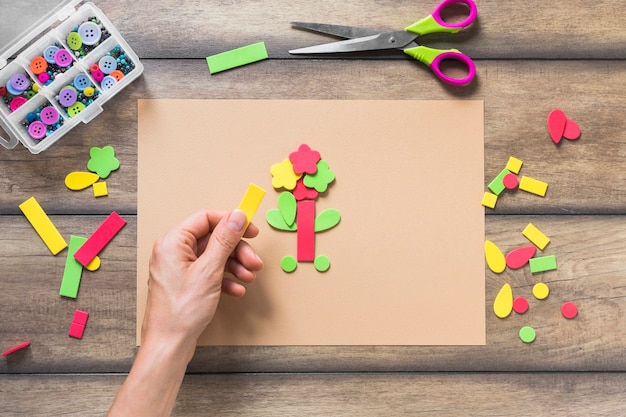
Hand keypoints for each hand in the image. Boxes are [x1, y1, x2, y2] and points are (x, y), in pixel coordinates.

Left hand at [141, 209, 262, 350]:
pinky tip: (236, 289)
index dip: (231, 222)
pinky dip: (225, 278)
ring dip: (235, 265)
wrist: (169, 345)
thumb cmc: (181, 311)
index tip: (251, 230)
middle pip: (213, 238)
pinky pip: (210, 272)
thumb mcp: (209, 271)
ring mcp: (179, 268)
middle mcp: (173, 252)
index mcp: (173, 242)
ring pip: (214, 256)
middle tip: (254, 261)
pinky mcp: (186, 283)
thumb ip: (225, 240)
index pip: (205, 218)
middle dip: (237, 250)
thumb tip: (237, 217)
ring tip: (248, 277)